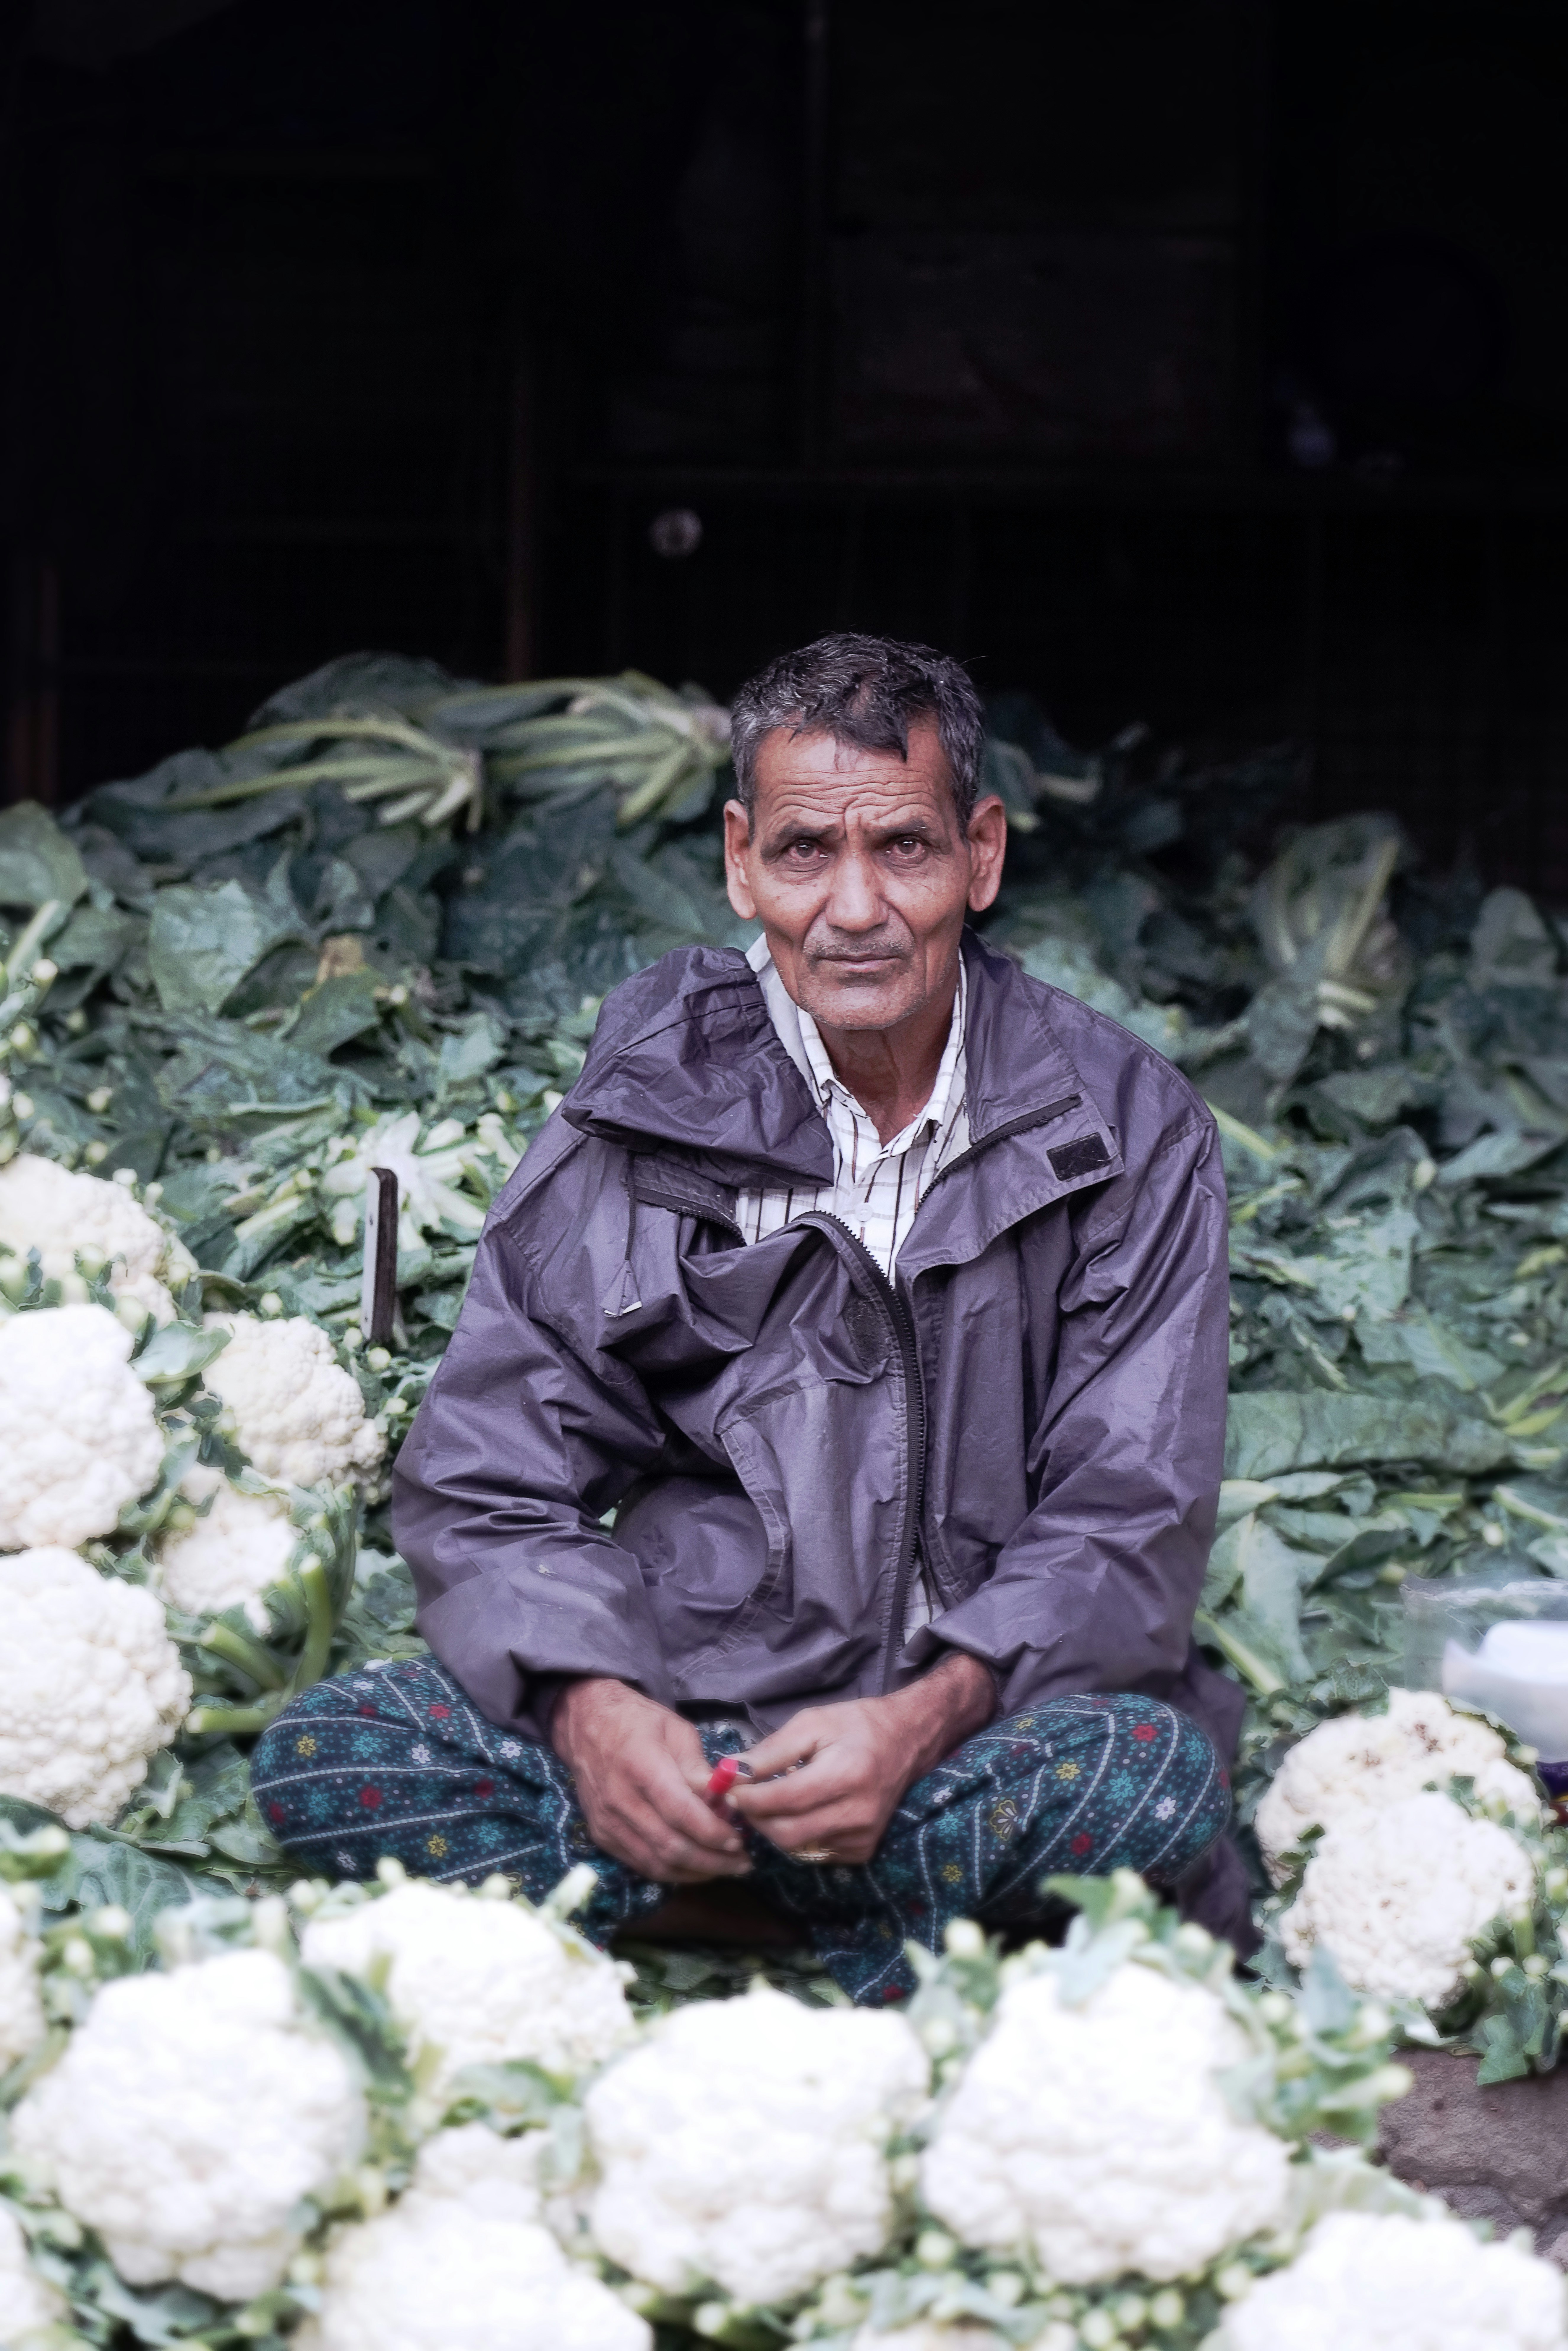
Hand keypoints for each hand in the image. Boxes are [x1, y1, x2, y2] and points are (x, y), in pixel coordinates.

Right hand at [549, 1678, 752, 1884]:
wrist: (584, 1724)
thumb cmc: (636, 1721)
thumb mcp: (676, 1730)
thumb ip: (700, 1768)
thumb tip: (728, 1799)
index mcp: (641, 1765)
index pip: (680, 1812)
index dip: (712, 1832)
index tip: (738, 1840)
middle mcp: (620, 1799)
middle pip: (670, 1846)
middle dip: (712, 1860)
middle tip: (741, 1862)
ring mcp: (607, 1821)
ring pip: (656, 1863)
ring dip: (695, 1872)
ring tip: (725, 1868)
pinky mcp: (601, 1835)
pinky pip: (640, 1864)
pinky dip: (671, 1871)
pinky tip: (695, 1867)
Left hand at [728, 1651, 994, 1864]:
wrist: (905, 1741)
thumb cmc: (855, 1726)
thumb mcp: (811, 1724)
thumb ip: (771, 1750)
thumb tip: (732, 1772)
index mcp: (846, 1775)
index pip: (784, 1800)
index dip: (748, 1799)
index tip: (727, 1790)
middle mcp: (858, 1813)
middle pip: (787, 1833)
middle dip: (756, 1818)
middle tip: (742, 1800)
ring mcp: (863, 1836)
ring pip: (797, 1848)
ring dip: (772, 1828)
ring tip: (767, 1804)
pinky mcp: (863, 1850)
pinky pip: (815, 1853)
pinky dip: (797, 1837)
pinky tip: (797, 1814)